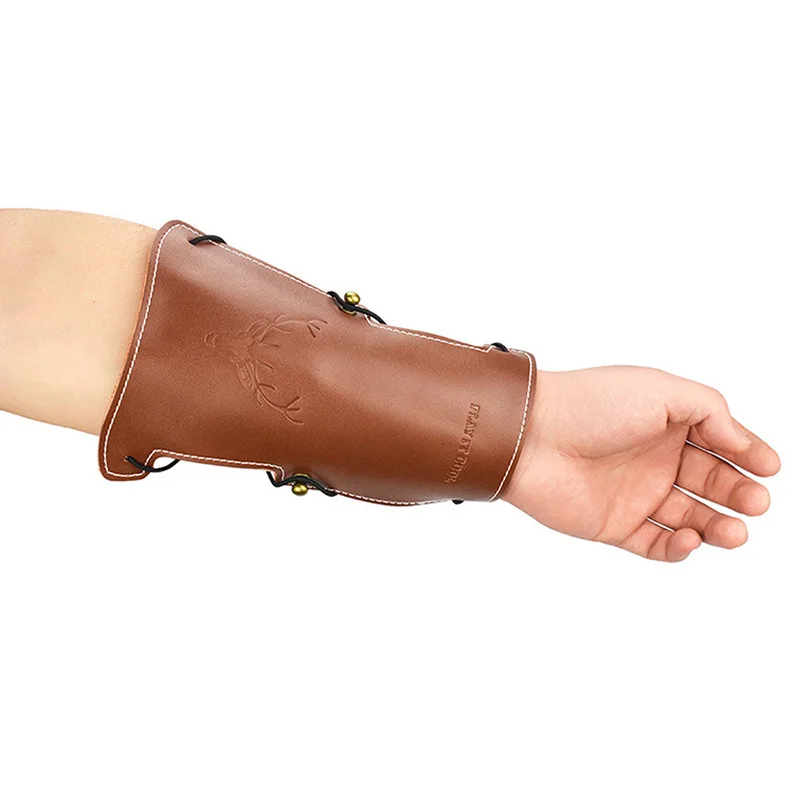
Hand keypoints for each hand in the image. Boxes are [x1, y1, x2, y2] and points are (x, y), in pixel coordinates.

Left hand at [503, 367, 780, 561]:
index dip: (749, 456)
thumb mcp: (662, 390)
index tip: (771, 468)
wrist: (531, 437)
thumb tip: (743, 442)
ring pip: (689, 518)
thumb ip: (711, 411)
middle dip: (739, 494)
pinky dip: (677, 548)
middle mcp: (653, 458)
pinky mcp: (613, 525)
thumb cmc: (591, 404)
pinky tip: (688, 537)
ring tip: (735, 531)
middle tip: (757, 502)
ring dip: (717, 527)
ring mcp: (634, 494)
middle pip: (710, 483)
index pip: (720, 443)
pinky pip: (654, 545)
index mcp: (667, 423)